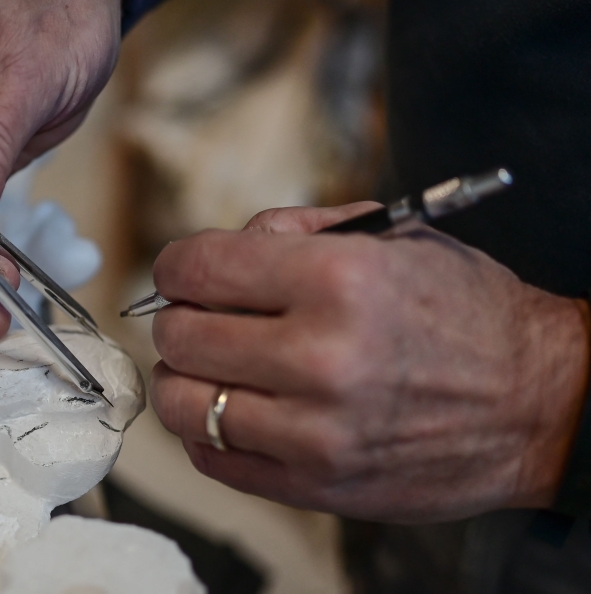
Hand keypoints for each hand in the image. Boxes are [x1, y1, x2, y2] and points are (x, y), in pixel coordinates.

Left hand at [149, 204, 590, 522]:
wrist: (539, 405)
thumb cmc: (464, 313)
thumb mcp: (392, 238)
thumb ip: (293, 230)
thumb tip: (220, 249)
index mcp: (338, 280)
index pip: (196, 268)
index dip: (177, 265)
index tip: (183, 273)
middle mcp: (321, 357)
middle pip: (179, 334)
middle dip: (181, 317)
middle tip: (203, 317)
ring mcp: (315, 432)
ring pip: (183, 402)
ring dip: (185, 376)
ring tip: (211, 365)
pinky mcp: (316, 486)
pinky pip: (213, 459)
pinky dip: (207, 431)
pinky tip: (235, 408)